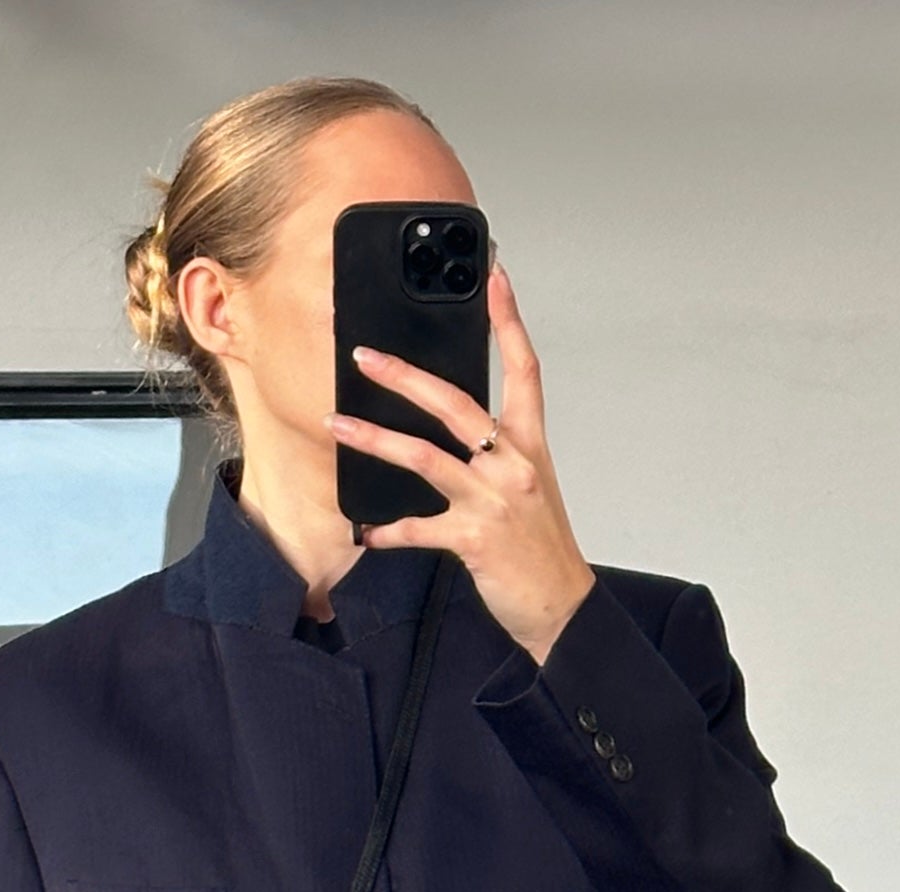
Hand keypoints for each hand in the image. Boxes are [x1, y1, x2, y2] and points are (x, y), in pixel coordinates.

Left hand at [331, 266, 595, 665]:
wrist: (562, 606)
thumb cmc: (542, 548)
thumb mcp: (529, 489)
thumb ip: (496, 455)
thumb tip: (455, 435)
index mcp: (530, 446)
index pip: (524, 369)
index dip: (509, 321)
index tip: (494, 278)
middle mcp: (512, 465)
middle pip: (456, 404)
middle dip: (405, 377)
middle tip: (366, 357)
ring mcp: (492, 500)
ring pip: (425, 456)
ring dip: (374, 439)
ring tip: (338, 425)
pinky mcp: (472, 538)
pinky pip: (418, 528)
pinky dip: (389, 531)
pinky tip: (366, 531)